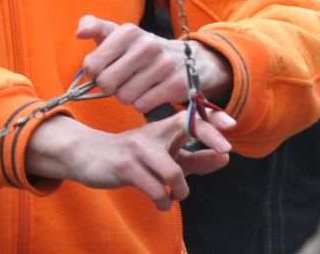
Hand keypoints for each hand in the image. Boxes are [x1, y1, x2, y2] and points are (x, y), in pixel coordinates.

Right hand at [23, 107, 236, 208]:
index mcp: (164, 127)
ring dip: (180, 191)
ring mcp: (138, 148)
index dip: (212, 121)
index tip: (232, 126)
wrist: (88, 155)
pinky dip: (163, 201)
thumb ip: (195, 158)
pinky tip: (160, 202)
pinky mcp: (125, 167)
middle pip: (187, 130)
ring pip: (173, 172)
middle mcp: (152, 132)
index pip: (191, 118)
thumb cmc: (133, 156)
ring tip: (172, 196)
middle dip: (209, 145)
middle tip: (224, 155)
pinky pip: (155, 189)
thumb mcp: (165, 155)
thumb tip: (225, 157)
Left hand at [76, 16, 232, 112]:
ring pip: (124, 97)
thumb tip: (80, 32)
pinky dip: (142, 103)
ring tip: (137, 85)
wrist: (188, 60)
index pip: (91, 64)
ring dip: (127, 95)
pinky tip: (150, 92)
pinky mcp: (175, 85)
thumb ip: (95, 27)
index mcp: (129, 32)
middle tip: (120, 80)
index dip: (93, 73)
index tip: (102, 69)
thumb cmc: (142, 50)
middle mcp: (147, 45)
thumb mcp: (120, 34)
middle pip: (106, 83)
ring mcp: (163, 65)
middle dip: (110, 86)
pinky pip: (142, 105)